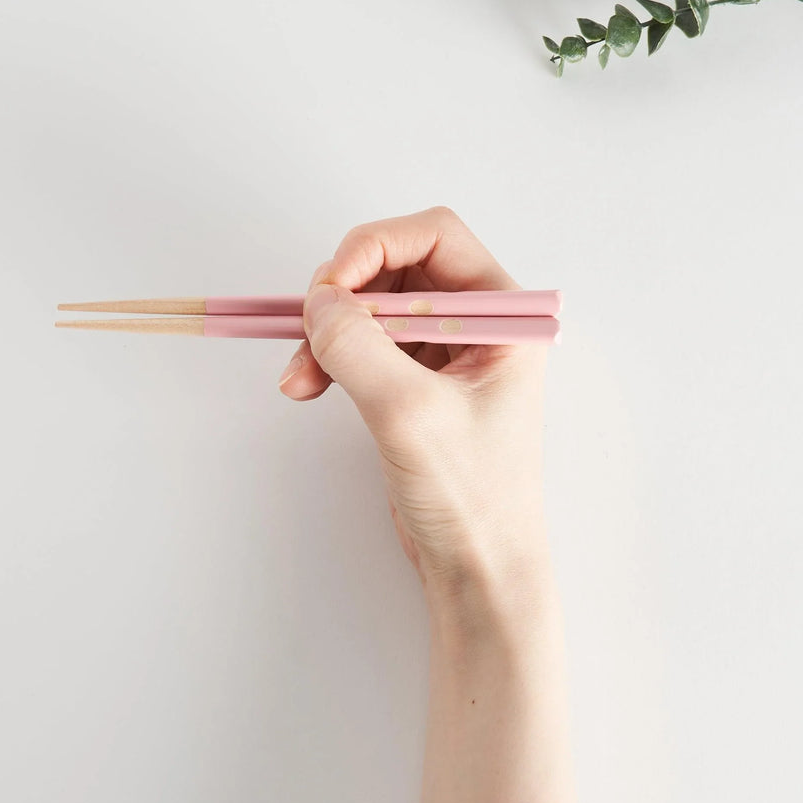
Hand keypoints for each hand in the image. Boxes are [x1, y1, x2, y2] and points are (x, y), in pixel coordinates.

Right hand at [277, 206, 550, 597]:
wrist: (474, 566)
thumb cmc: (470, 495)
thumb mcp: (408, 412)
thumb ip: (358, 347)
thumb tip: (317, 300)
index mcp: (503, 314)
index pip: (435, 235)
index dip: (375, 246)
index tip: (330, 284)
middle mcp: (475, 321)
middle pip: (396, 264)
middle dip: (345, 292)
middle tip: (310, 327)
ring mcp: (442, 350)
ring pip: (371, 304)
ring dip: (329, 329)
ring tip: (300, 373)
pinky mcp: (412, 378)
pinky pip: (362, 342)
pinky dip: (328, 355)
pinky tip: (304, 384)